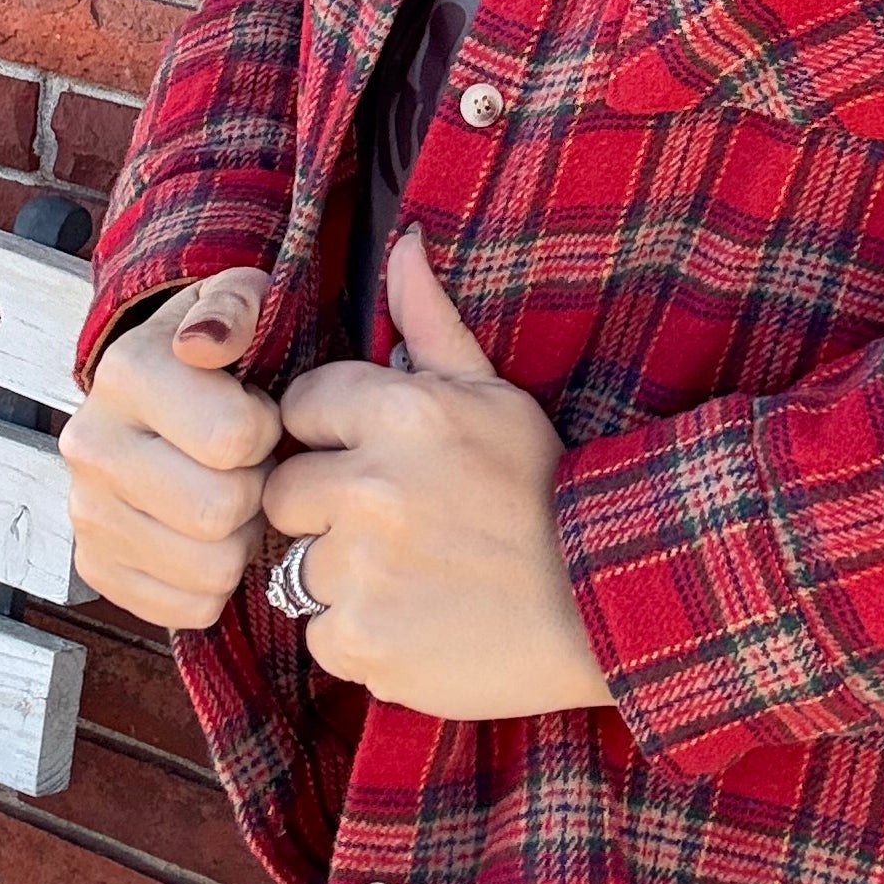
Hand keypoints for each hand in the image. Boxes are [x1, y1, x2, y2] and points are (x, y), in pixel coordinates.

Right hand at [63, 267, 284, 630]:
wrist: (161, 391)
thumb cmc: (220, 350)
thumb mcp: (240, 300)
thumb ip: (236, 305)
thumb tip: (203, 342)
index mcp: (126, 373)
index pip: (233, 438)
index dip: (265, 428)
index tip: (255, 410)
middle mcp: (92, 445)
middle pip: (220, 511)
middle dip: (255, 487)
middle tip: (247, 462)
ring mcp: (87, 512)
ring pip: (210, 568)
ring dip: (239, 537)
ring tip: (228, 491)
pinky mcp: (96, 567)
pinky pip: (188, 608)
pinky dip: (215, 580)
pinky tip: (206, 533)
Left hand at [262, 223, 617, 720]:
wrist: (600, 608)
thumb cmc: (543, 491)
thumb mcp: (495, 395)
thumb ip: (431, 323)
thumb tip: (404, 241)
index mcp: (403, 413)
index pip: (301, 406)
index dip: (333, 432)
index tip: (376, 457)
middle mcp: (372, 487)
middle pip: (284, 490)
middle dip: (324, 505)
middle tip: (391, 523)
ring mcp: (362, 570)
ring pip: (297, 564)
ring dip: (341, 573)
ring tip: (411, 573)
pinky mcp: (360, 642)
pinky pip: (320, 633)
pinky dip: (358, 633)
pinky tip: (415, 619)